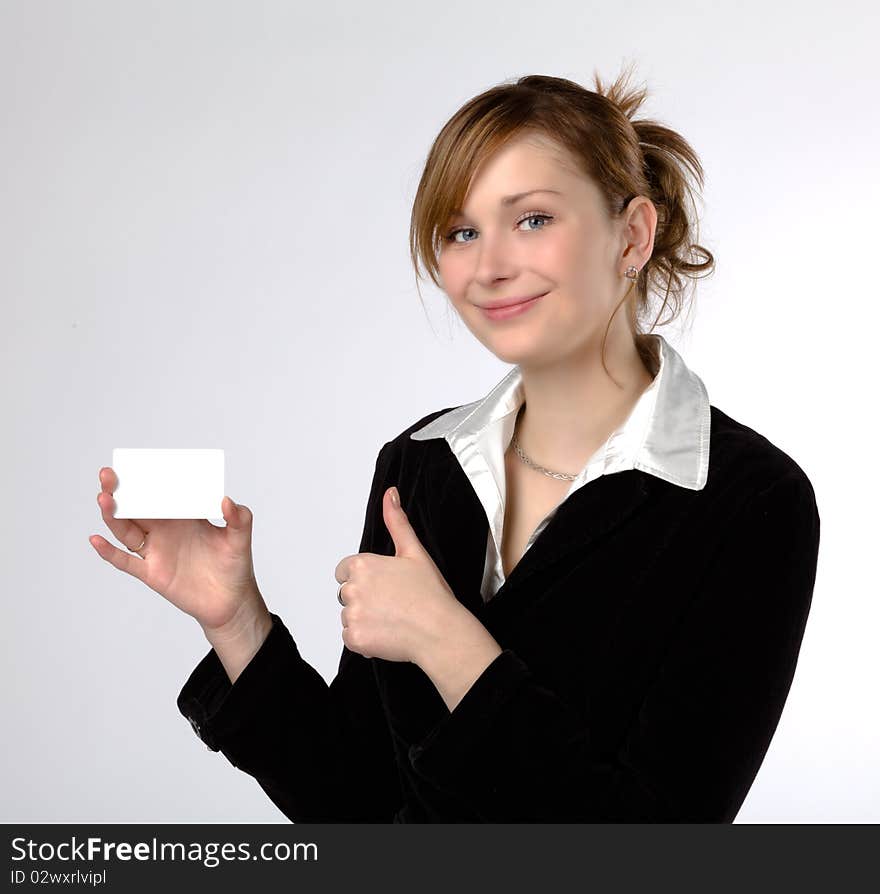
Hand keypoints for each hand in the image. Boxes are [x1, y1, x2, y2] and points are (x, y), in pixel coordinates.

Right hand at [89, 466, 264, 632]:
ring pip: (126, 530)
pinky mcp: (153, 574)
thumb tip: (226, 500)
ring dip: (113, 516)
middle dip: (119, 491)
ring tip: (104, 499)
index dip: (145, 481)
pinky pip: (126, 562)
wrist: (232, 601)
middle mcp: (165, 530)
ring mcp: (156, 552)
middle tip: (108, 475)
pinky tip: (96, 540)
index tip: (133, 465)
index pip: (160, 494)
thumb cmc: (235, 565)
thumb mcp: (240, 538)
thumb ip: (239, 517)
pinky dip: (109, 552)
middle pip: (135, 508)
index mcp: (183, 517)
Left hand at [334, 486, 464, 663]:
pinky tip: (387, 634)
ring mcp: (352, 614)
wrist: (440, 631)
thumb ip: (397, 522)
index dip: (364, 579)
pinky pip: (351, 638)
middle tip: (392, 604)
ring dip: (365, 620)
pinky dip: (365, 639)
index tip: (383, 586)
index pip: (344, 570)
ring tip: (393, 620)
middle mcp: (352, 588)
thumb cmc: (431, 594)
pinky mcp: (354, 638)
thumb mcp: (414, 552)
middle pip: (346, 593)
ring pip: (349, 616)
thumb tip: (390, 494)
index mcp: (363, 565)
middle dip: (364, 599)